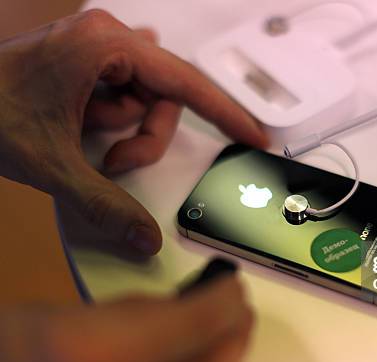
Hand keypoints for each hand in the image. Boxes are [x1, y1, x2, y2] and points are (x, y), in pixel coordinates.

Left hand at [0, 10, 267, 254]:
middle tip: (114, 161)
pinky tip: (105, 112)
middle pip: (163, 97)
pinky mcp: (86, 57)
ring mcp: (95, 44)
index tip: (255, 135)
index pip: (185, 83)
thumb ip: (104, 204)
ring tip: (84, 137)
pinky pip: (125, 88)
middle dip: (144, 135)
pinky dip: (118, 113)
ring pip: (143, 98)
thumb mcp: (53, 164)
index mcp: (106, 46)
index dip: (225, 113)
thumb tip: (147, 240)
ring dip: (123, 128)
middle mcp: (106, 36)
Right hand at [0, 275, 253, 361]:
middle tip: (242, 314)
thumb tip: (199, 308)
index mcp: (98, 357)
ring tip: (227, 339)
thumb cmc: (17, 345)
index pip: (195, 325)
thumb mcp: (80, 314)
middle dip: (235, 341)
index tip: (235, 286)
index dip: (226, 301)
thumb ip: (146, 314)